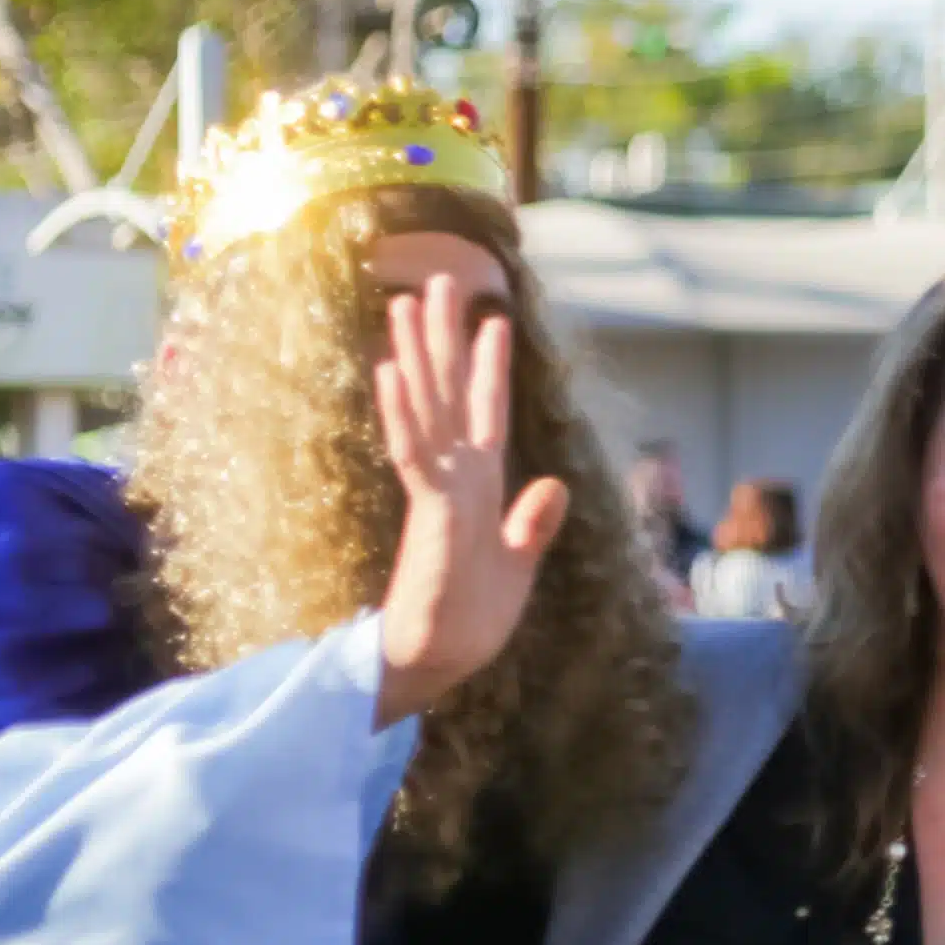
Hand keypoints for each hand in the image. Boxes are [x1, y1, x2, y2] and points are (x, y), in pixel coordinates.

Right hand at [371, 274, 569, 726]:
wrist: (438, 662)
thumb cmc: (470, 619)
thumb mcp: (517, 565)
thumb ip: (532, 525)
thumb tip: (554, 485)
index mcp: (479, 488)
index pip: (486, 414)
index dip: (491, 369)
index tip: (496, 323)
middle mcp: (455, 478)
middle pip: (450, 395)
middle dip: (444, 340)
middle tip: (436, 282)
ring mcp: (438, 491)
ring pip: (426, 410)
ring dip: (417, 358)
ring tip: (406, 304)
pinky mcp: (429, 515)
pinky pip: (413, 455)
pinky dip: (404, 415)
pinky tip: (390, 373)